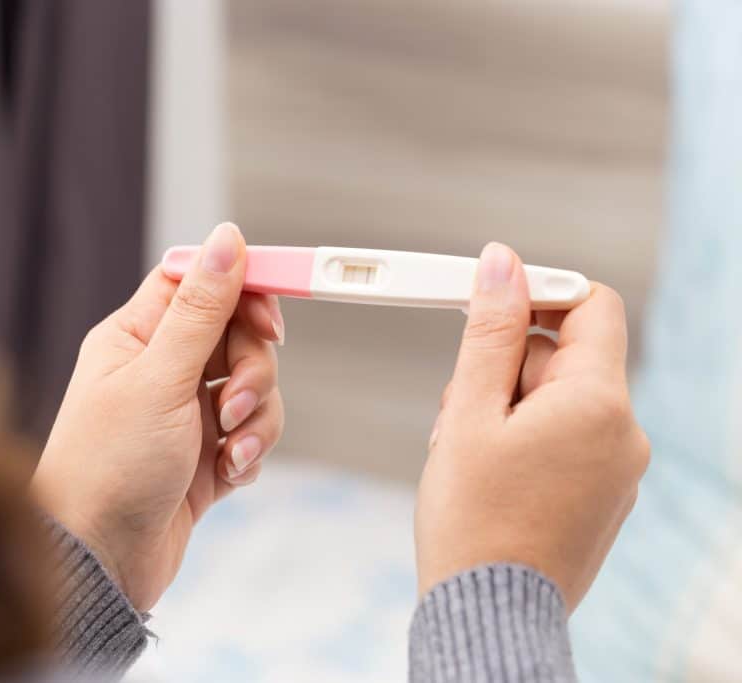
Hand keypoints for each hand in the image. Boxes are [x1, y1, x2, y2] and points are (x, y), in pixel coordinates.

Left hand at [31, 223, 284, 610]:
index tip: (271, 320)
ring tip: (229, 453)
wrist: (100, 563)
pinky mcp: (204, 456)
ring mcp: (185, 414)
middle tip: (234, 405)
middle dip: (253, 371)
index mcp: (136, 337)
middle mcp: (161, 369)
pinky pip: (250, 434)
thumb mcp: (160, 380)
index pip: (200, 284)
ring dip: (255, 419)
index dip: (243, 292)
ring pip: (252, 388)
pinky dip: (248, 453)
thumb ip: (201, 310)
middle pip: (237, 337)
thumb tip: (227, 238)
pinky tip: (226, 476)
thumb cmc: (109, 469)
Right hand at [415, 242, 649, 611]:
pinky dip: (521, 438)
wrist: (488, 613)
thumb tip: (502, 262)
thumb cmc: (472, 521)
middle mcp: (623, 433)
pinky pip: (563, 439)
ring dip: (504, 405)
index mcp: (598, 404)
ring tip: (463, 450)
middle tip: (458, 406)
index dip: (539, 291)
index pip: (591, 305)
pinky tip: (485, 472)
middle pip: (563, 355)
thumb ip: (488, 332)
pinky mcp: (601, 495)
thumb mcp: (468, 414)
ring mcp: (616, 469)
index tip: (489, 300)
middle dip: (504, 364)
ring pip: (556, 399)